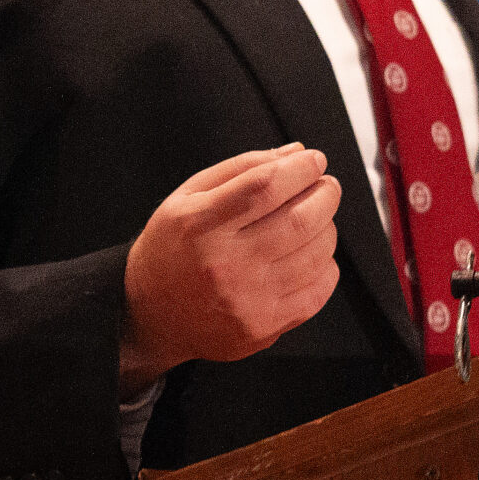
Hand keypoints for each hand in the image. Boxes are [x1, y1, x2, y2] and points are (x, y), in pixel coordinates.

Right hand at [119, 143, 341, 394]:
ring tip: (316, 219)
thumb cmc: (174, 247)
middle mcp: (224, 265)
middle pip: (300, 220)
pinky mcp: (264, 327)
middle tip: (325, 186)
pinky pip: (319, 290)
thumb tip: (298, 152)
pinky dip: (326, 264)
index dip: (301, 168)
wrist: (151, 315)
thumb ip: (243, 167)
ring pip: (316, 254)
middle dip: (325, 194)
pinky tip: (310, 254)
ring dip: (327, 227)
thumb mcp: (189, 195)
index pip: (266, 187)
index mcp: (200, 225)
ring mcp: (247, 301)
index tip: (315, 160)